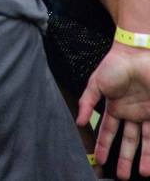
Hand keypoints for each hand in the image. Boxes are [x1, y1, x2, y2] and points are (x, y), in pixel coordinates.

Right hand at [78, 43, 149, 178]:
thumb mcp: (96, 83)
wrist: (137, 53)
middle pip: (128, 141)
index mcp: (115, 107)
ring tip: (142, 173)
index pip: (109, 132)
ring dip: (145, 157)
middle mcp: (131, 114)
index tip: (99, 160)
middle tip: (121, 175)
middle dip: (125, 158)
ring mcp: (145, 113)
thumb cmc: (115, 65)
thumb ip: (87, 102)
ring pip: (145, 141)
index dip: (104, 146)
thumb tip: (79, 121)